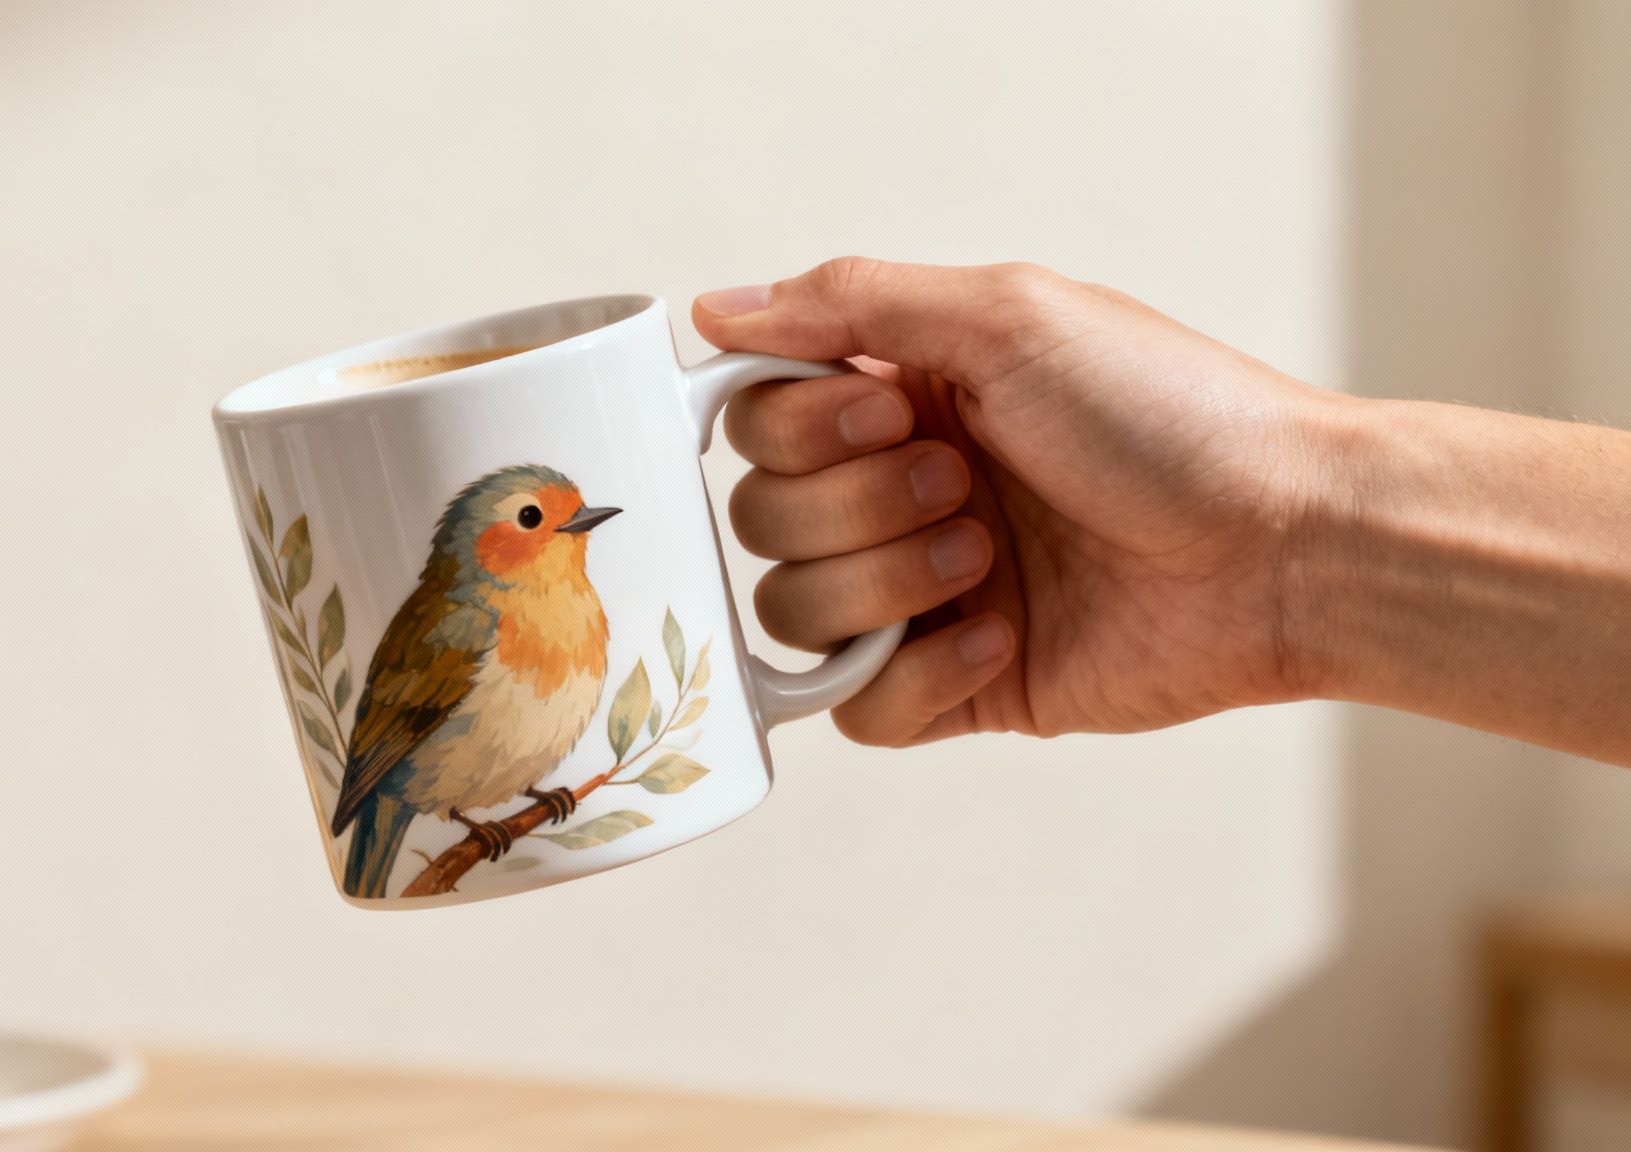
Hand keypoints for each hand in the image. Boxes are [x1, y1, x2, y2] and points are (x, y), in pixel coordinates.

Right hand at [696, 257, 1340, 744]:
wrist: (1285, 546)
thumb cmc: (1169, 417)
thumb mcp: (1009, 317)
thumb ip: (849, 302)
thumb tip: (715, 309)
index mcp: (904, 396)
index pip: (758, 420)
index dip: (798, 427)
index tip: (890, 410)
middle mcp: (899, 492)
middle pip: (762, 518)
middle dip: (857, 504)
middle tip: (966, 482)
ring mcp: (924, 595)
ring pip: (795, 613)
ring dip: (886, 582)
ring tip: (994, 559)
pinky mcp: (960, 686)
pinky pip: (859, 707)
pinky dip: (917, 675)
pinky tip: (1004, 635)